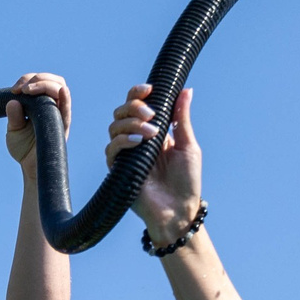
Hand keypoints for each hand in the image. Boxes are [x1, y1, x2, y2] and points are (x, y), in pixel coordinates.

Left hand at [5, 73, 69, 164]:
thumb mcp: (13, 130)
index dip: (27, 79)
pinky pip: (67, 110)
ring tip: (29, 90)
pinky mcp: (63, 126)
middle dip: (37, 78)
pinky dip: (65, 99)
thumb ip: (13, 116)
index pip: (39, 81)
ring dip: (45, 84)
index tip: (14, 90)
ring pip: (61, 89)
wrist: (30, 167)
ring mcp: (59, 115)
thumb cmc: (23, 147)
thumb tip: (12, 102)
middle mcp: (52, 106)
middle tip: (22, 88)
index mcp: (41, 103)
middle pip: (53, 81)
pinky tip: (62, 91)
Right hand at [109, 84, 202, 238]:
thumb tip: (185, 90)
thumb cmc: (187, 181)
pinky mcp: (118, 170)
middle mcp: (136, 140)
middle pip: (121, 112)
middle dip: (134, 107)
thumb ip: (182, 118)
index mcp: (153, 131)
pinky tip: (137, 142)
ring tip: (150, 133)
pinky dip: (123, 141)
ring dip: (131, 124)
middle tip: (152, 116)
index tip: (149, 89)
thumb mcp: (188, 145)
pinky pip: (111, 149)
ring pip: (114, 127)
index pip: (137, 105)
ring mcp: (126, 155)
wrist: (178, 210)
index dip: (138, 94)